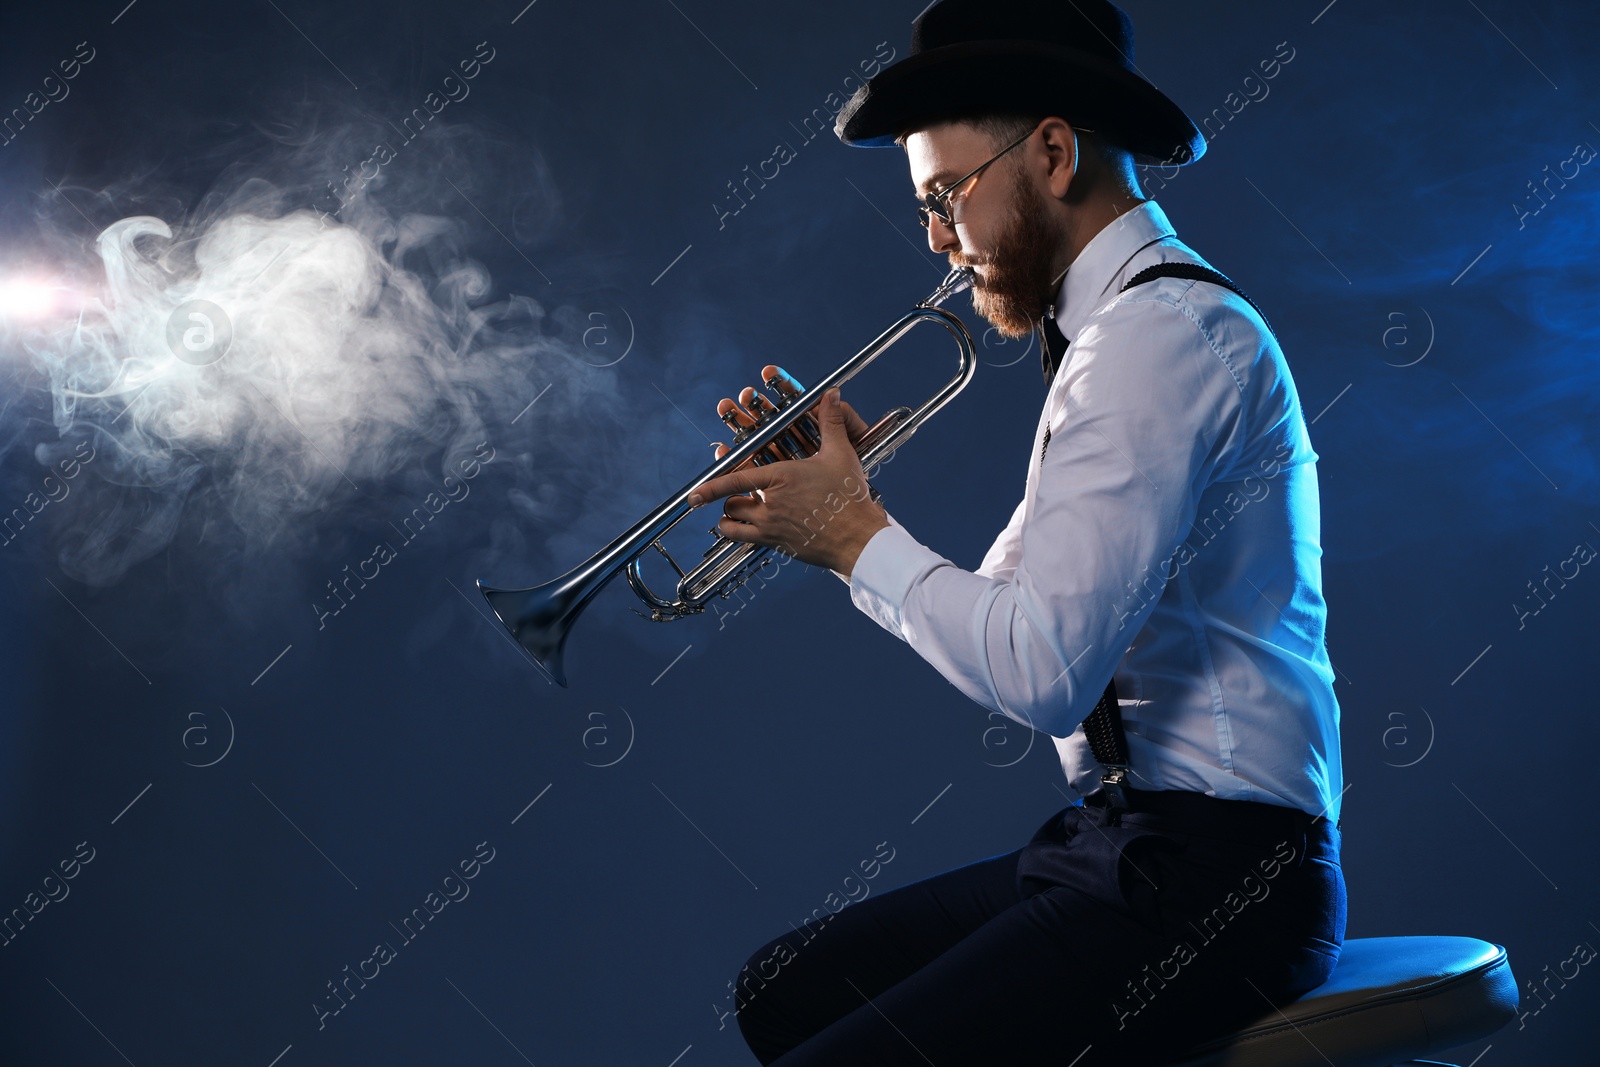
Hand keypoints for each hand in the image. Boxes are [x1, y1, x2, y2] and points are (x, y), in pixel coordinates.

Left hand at [689, 385, 888, 575]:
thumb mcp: (840, 455)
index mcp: (781, 477)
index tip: (692, 495)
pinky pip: (741, 540)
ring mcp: (771, 526)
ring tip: (735, 510)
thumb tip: (831, 394)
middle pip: (732, 500)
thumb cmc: (849, 497)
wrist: (858, 537)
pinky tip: (738, 530)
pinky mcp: (775, 543)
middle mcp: (771, 503)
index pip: (736, 479)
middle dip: (729, 497)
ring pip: (733, 521)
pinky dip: (733, 533)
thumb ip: (831, 422)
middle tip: (735, 493)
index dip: (710, 487)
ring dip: (729, 514)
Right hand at [709, 365, 870, 464]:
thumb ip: (841, 419)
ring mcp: (783, 459)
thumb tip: (832, 394)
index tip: (768, 372)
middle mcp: (795, 440)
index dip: (781, 384)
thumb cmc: (853, 475)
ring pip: (759, 437)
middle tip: (743, 394)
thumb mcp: (847, 446)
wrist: (849, 509)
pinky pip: (754, 465)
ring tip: (727, 409)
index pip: (795, 400)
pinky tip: (726, 448)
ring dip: (742, 423)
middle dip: (755, 403)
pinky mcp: (774, 479)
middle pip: (771, 416)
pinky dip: (739, 457)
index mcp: (812, 427)